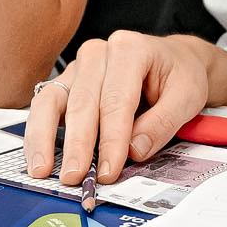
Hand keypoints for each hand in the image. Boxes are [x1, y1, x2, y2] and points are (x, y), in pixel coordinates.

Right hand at [23, 32, 214, 188]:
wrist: (174, 61)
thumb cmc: (179, 76)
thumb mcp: (188, 96)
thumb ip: (163, 123)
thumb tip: (133, 150)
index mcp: (130, 49)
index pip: (116, 100)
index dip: (111, 139)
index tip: (108, 170)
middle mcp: (98, 53)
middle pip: (82, 101)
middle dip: (77, 144)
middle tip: (75, 177)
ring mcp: (78, 67)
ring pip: (52, 100)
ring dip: (44, 137)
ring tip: (42, 170)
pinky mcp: (67, 84)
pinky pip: (45, 107)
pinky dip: (38, 134)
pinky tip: (38, 158)